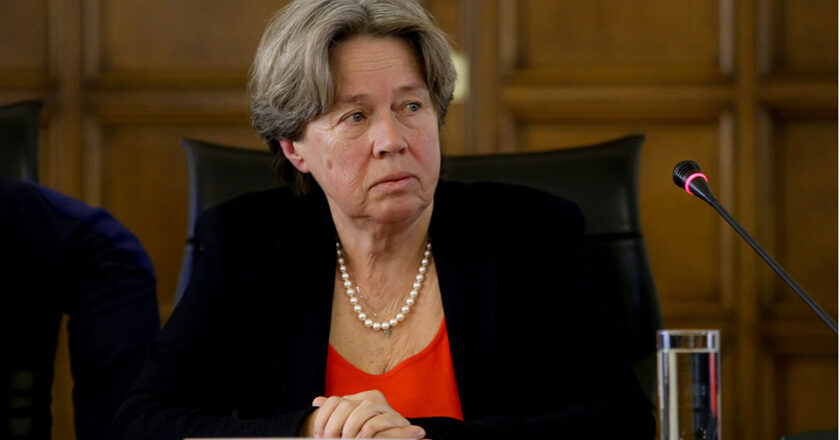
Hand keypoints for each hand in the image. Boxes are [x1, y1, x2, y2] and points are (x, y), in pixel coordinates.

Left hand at [303, 390, 425, 438]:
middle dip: (334, 426)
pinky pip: (376, 422)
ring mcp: (384, 408)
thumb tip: (317, 401)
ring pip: (363, 410)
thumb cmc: (370, 436)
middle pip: (345, 405)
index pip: (334, 401)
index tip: (319, 436)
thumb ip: (336, 414)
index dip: (322, 418)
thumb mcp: (351, 425)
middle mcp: (371, 398)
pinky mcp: (396, 420)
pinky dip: (365, 433)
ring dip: (350, 429)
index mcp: (358, 398)